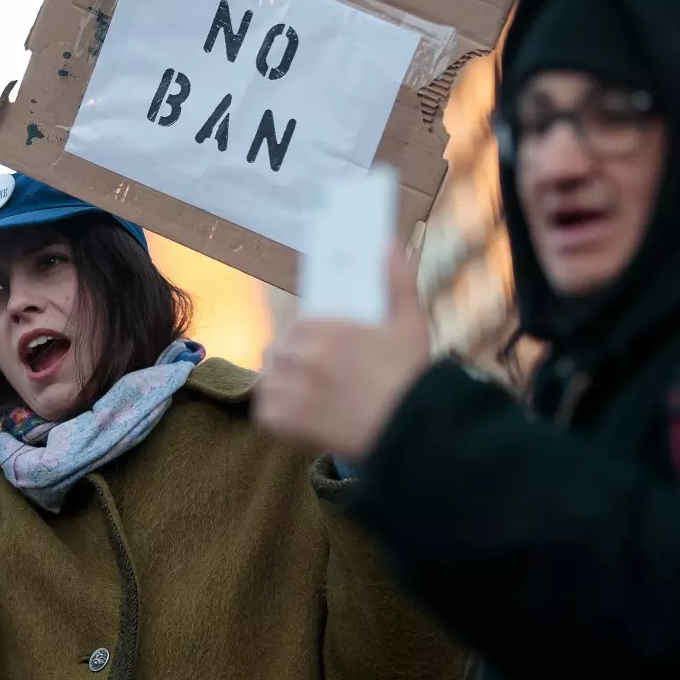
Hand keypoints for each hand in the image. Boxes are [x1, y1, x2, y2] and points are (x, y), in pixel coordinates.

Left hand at [254, 247, 431, 457]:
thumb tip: (386, 244)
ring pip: (271, 381)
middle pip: (281, 352)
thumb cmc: (411, 379)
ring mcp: (293, 390)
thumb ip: (396, 281)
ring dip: (284, 387)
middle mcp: (304, 358)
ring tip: (309, 398)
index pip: (299, 327)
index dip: (308, 339)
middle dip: (294, 361)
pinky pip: (266, 413)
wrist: (413, 434)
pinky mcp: (286, 422)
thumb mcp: (410, 324)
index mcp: (327, 330)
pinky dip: (278, 417)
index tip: (321, 351)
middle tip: (316, 377)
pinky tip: (302, 419)